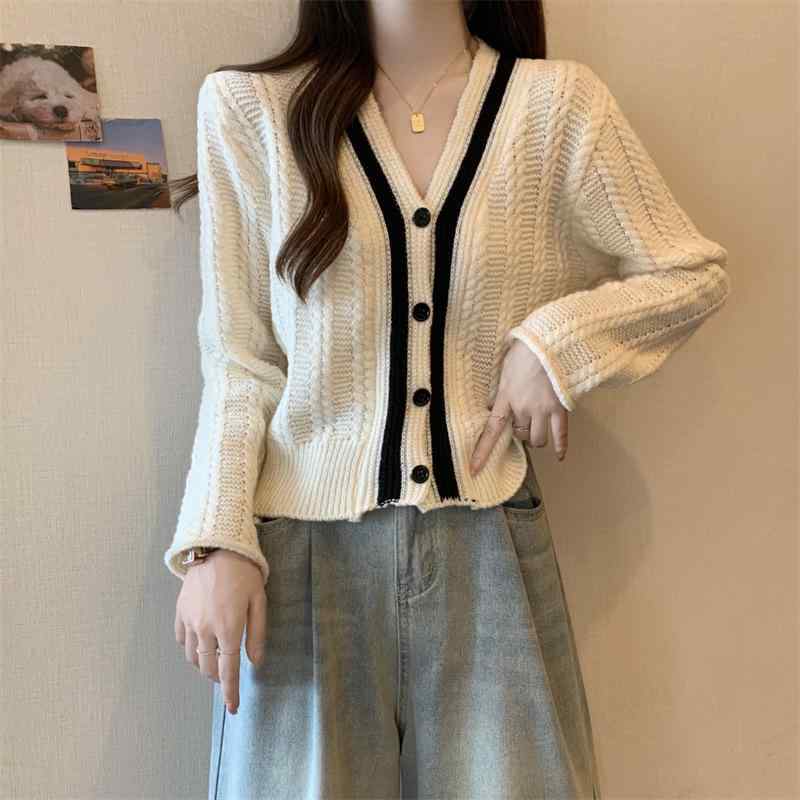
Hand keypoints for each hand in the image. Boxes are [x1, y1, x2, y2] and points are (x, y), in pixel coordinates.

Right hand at [174, 549, 267, 713]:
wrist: (218, 547)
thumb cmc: (244, 573)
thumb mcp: (259, 601)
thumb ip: (257, 634)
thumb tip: (254, 662)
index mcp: (228, 628)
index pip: (228, 670)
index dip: (230, 692)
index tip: (233, 708)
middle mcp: (205, 629)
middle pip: (208, 667)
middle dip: (219, 676)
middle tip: (228, 675)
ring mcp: (189, 620)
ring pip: (193, 657)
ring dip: (204, 663)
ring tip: (216, 658)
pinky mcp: (180, 611)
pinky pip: (182, 639)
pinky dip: (190, 648)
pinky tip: (200, 643)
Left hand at [470, 339, 568, 475]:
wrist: (551, 343)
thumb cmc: (527, 349)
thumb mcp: (506, 368)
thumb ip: (502, 388)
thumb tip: (493, 404)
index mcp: (506, 397)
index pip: (492, 430)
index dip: (482, 452)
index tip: (474, 470)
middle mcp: (523, 408)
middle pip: (519, 433)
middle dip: (520, 431)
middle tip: (523, 422)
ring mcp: (543, 410)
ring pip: (537, 438)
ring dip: (536, 438)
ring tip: (537, 429)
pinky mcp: (560, 408)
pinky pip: (561, 434)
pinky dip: (560, 447)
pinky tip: (560, 455)